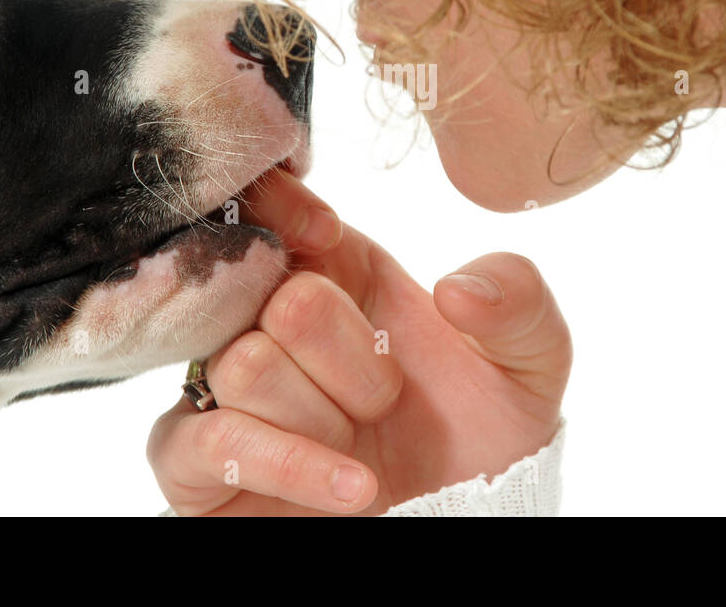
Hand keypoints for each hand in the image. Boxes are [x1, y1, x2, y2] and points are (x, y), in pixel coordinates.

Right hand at [146, 168, 571, 514]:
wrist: (461, 524)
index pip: (267, 202)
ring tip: (363, 442)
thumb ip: (518, 299)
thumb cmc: (483, 436)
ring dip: (326, 417)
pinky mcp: (196, 460)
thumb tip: (456, 288)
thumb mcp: (529, 362)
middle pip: (276, 296)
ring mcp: (226, 390)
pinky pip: (212, 443)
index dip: (286, 206)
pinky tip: (354, 486)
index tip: (329, 234)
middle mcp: (267, 321)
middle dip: (350, 355)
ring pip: (246, 365)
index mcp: (333, 269)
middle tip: (387, 396)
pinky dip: (292, 465)